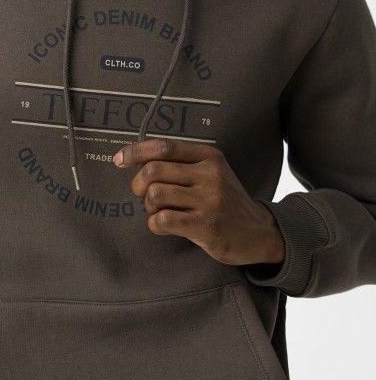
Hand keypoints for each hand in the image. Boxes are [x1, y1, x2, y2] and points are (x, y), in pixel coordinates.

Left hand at [112, 138, 284, 267]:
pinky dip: (154, 224)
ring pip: (155, 195)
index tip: (119, 160)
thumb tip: (139, 159)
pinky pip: (162, 220)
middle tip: (143, 195)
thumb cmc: (226, 201)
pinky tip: (164, 226)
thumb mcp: (212, 172)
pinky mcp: (206, 225)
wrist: (259, 232)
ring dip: (148, 206)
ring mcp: (209, 200)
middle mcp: (210, 175)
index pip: (164, 147)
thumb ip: (182, 163)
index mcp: (208, 156)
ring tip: (159, 211)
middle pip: (154, 171)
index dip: (136, 152)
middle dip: (138, 184)